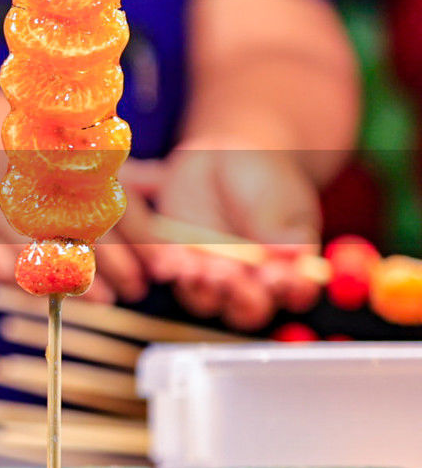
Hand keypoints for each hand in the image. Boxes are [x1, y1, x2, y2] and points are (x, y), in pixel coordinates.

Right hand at [0, 69, 149, 302]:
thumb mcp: (46, 126)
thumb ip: (101, 159)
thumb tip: (159, 179)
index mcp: (53, 154)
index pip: (113, 202)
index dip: (144, 239)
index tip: (162, 265)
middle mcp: (27, 182)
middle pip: (87, 234)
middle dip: (119, 268)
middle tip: (137, 288)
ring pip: (47, 256)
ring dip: (81, 283)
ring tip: (106, 300)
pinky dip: (25, 282)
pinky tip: (46, 293)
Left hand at [148, 143, 321, 329]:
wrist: (225, 158)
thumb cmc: (264, 177)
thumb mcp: (277, 197)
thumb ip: (281, 228)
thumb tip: (295, 253)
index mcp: (291, 270)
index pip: (296, 292)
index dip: (290, 289)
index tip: (279, 275)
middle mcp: (253, 283)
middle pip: (249, 309)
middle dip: (241, 296)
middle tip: (232, 274)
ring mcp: (215, 276)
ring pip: (209, 299)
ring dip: (203, 287)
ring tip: (199, 268)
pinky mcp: (183, 262)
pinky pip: (175, 275)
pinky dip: (172, 270)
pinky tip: (170, 260)